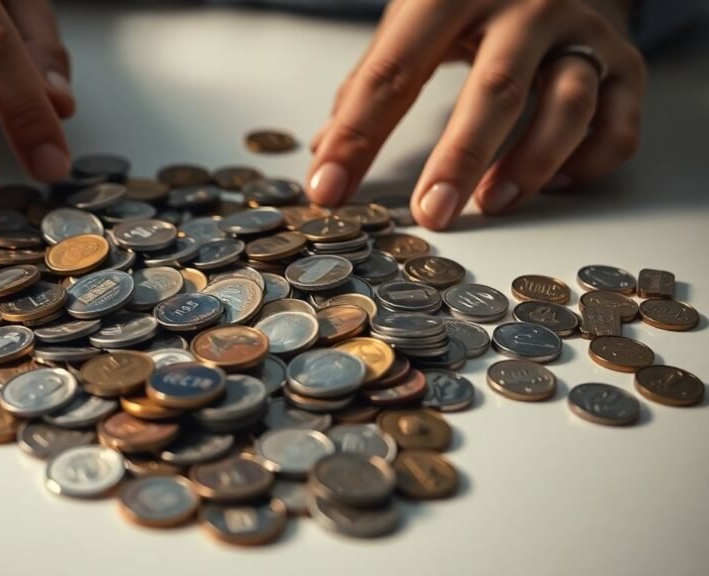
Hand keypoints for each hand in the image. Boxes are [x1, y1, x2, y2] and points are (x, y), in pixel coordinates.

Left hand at [306, 0, 644, 230]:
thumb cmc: (471, 2)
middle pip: (494, 88)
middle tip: (430, 213)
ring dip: (531, 163)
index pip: (394, 71)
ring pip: (569, 104)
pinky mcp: (625, 63)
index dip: (356, 135)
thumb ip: (372, 81)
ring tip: (491, 203)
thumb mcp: (414, 21)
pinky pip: (617, 123)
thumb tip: (325, 153)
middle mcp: (526, 5)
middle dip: (459, 158)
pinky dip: (587, 162)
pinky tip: (553, 182)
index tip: (328, 189)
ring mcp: (582, 33)